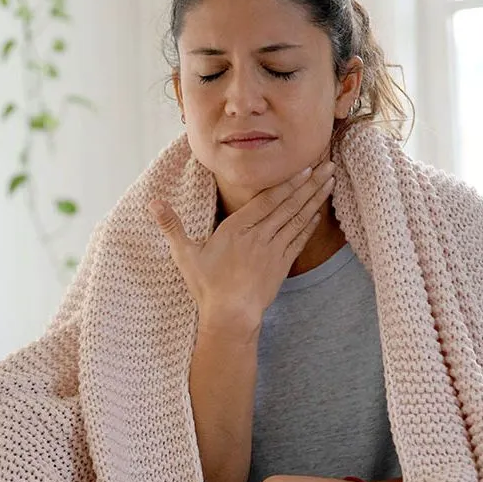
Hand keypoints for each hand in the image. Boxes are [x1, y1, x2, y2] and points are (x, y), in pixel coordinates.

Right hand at [148, 159, 335, 330]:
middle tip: (328, 165)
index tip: (304, 167)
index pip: (267, 200)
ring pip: (298, 219)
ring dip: (315, 199)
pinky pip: (299, 240)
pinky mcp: (282, 266)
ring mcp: (273, 251)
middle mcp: (260, 236)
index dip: (287, 183)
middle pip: (289, 204)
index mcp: (237, 228)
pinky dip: (310, 224)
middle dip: (310, 183)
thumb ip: (171, 225)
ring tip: (330, 181)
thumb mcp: (184, 254)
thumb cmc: (206, 286)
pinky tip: (318, 212)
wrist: (230, 317)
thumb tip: (152, 202)